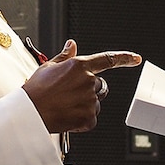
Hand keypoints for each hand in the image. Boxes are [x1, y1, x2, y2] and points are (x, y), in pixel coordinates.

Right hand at [23, 40, 140, 133]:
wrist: (29, 113)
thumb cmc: (36, 90)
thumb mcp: (48, 67)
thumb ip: (65, 55)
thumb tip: (72, 44)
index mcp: (79, 65)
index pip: (108, 60)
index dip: (124, 58)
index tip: (136, 58)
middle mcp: (88, 81)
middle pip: (99, 86)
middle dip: (88, 90)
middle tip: (69, 95)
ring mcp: (89, 99)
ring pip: (95, 103)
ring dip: (85, 105)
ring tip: (65, 106)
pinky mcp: (89, 117)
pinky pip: (91, 119)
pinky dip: (81, 120)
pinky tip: (67, 117)